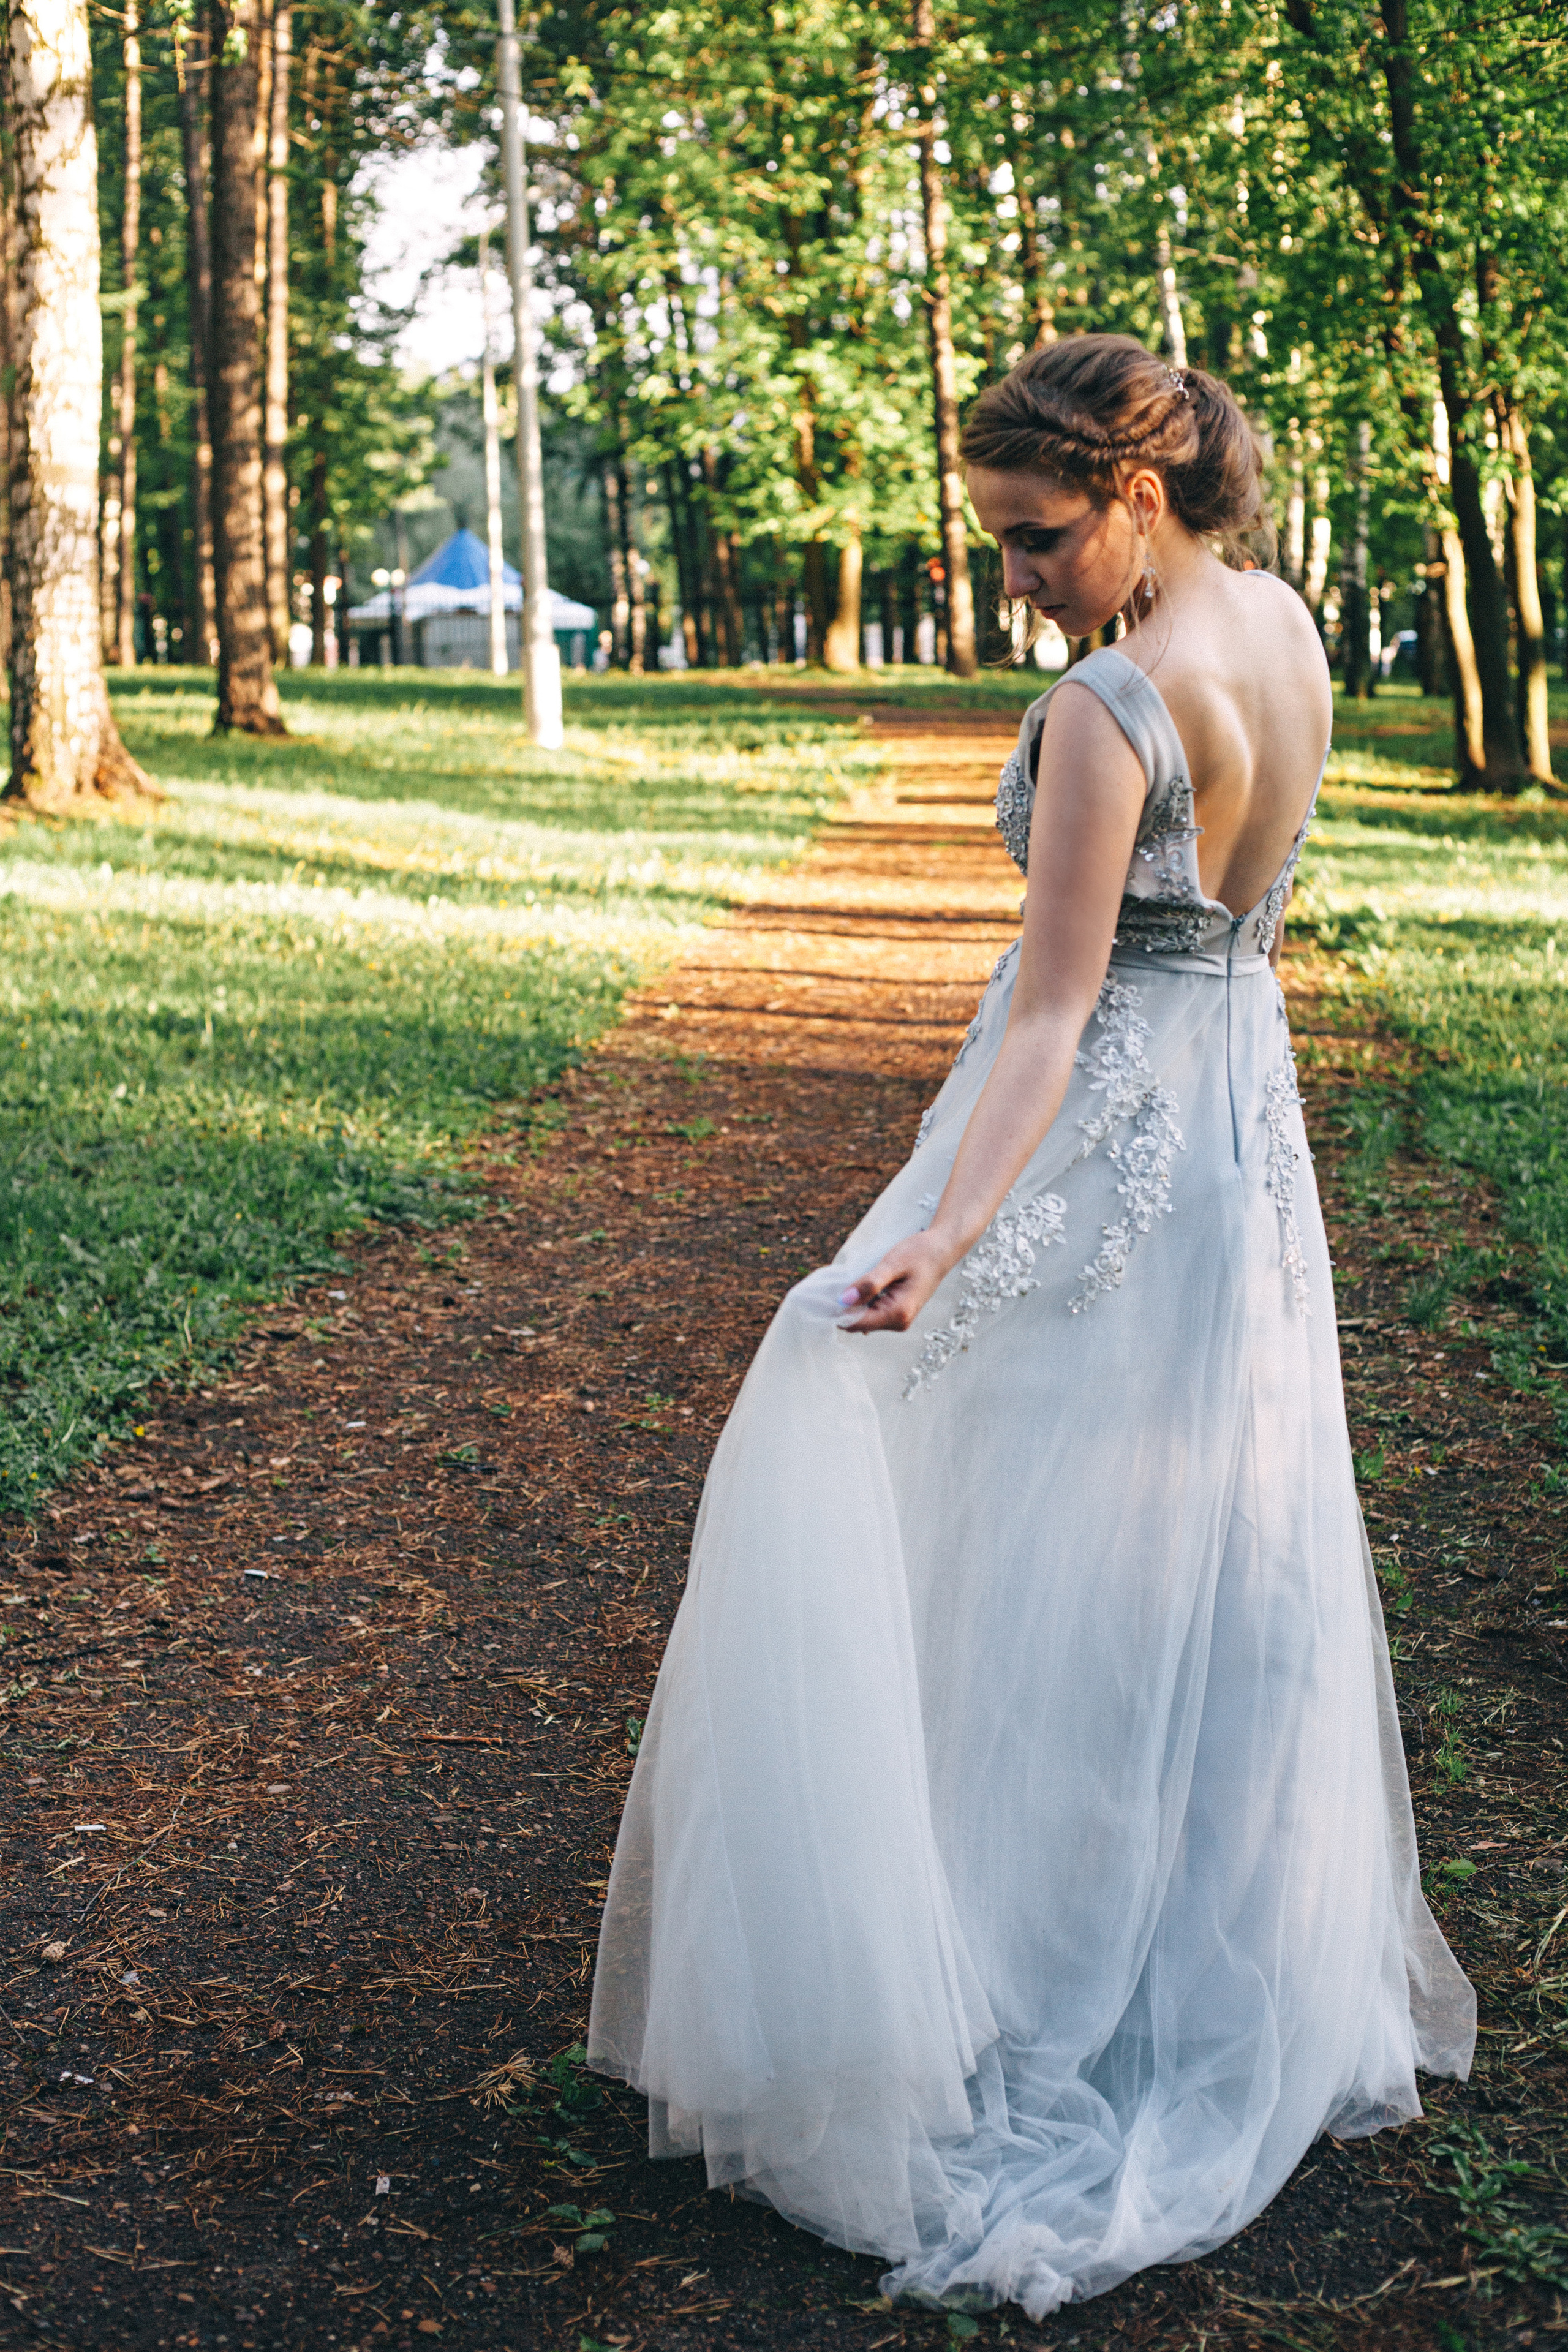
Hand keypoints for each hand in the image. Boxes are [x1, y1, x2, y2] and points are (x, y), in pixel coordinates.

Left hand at [838, 1230, 959, 1333]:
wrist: (942, 1249)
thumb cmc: (920, 1253)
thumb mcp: (892, 1264)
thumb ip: (868, 1283)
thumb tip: (843, 1300)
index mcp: (897, 1314)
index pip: (855, 1323)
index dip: (835, 1311)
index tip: (820, 1295)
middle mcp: (898, 1323)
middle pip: (857, 1323)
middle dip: (842, 1307)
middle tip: (831, 1284)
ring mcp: (898, 1320)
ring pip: (862, 1319)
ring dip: (851, 1303)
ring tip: (847, 1281)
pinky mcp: (896, 1313)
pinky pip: (871, 1312)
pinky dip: (861, 1301)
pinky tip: (859, 1285)